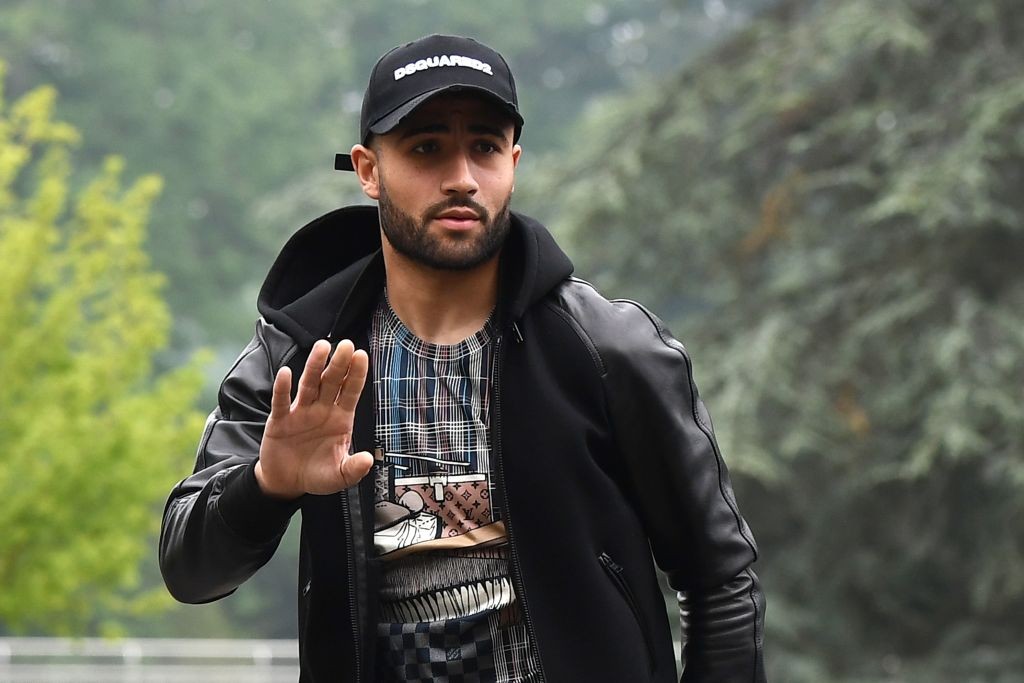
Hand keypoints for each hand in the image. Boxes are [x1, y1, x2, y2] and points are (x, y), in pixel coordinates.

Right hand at [255, 339, 373, 498]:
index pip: (351, 392)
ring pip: (309, 385)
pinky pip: (281, 401)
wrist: (287, 483)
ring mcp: (300, 412)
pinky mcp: (279, 420)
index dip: (356, 374)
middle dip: (339, 364)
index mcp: (340, 419)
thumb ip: (353, 469)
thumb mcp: (339, 476)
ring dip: (314, 366)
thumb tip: (369, 460)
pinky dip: (283, 388)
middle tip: (346, 344)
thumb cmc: (316, 474)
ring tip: (321, 347)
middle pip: (331, 382)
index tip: (362, 355)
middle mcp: (322, 410)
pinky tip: (286, 374)